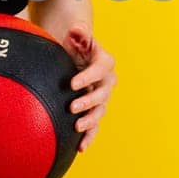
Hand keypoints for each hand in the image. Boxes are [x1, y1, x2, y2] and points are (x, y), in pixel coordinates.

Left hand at [64, 23, 115, 152]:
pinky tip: (80, 147)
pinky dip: (89, 136)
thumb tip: (77, 30)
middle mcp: (106, 80)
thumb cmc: (73, 44)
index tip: (73, 83)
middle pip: (103, 93)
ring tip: (76, 127)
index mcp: (103, 61)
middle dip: (89, 101)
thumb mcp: (75, 35)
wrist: (73, 54)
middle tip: (72, 107)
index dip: (89, 76)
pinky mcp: (93, 109)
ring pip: (100, 110)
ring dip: (90, 120)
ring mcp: (101, 96)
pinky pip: (94, 125)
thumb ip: (78, 32)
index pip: (101, 68)